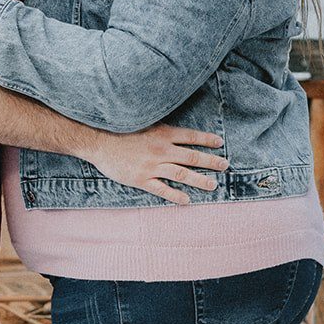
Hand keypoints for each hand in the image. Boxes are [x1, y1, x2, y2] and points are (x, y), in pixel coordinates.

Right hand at [87, 125, 228, 204]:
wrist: (98, 141)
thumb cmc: (119, 130)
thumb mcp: (143, 123)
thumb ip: (160, 129)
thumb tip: (174, 131)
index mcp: (162, 134)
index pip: (191, 137)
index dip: (207, 140)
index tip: (219, 143)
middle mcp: (161, 149)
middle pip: (192, 156)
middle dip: (211, 162)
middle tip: (225, 165)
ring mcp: (152, 166)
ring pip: (182, 174)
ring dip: (199, 180)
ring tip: (212, 185)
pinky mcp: (142, 179)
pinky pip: (162, 189)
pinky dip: (175, 195)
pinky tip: (186, 200)